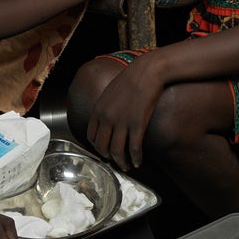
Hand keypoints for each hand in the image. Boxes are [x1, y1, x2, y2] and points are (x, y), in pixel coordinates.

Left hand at [87, 56, 162, 171]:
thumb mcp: (111, 91)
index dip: (96, 147)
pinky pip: (134, 148)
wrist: (148, 71)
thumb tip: (108, 118)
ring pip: (117, 151)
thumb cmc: (132, 78)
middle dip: (108, 158)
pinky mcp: (137, 124)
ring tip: (127, 166)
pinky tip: (138, 162)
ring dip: (121, 162)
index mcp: (98, 109)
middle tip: (115, 161)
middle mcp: (107, 118)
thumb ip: (106, 106)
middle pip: (102, 146)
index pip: (91, 136)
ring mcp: (122, 122)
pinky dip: (135, 158)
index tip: (103, 151)